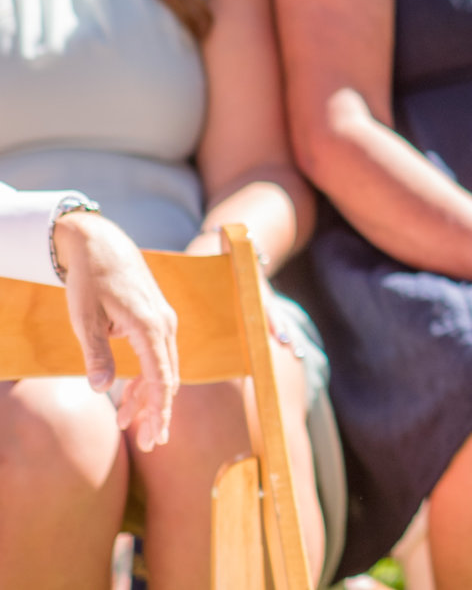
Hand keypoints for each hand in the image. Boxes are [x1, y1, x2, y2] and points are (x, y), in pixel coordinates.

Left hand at [52, 210, 180, 451]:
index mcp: (150, 327)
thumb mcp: (85, 319)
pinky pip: (157, 356)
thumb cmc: (90, 280)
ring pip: (163, 369)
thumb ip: (96, 354)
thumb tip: (103, 389)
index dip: (158, 410)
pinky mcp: (156, 320)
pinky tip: (128, 396)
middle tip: (149, 444)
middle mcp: (165, 325)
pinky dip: (146, 379)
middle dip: (157, 413)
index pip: (162, 378)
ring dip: (148, 398)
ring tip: (128, 426)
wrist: (101, 244)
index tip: (155, 437)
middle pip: (168, 378)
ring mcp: (163, 322)